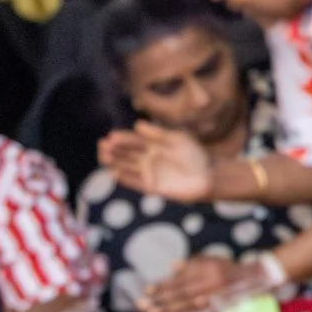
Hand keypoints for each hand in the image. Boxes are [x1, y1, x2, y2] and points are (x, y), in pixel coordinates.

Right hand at [98, 122, 214, 201]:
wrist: (208, 175)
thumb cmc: (195, 154)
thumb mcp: (178, 139)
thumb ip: (158, 133)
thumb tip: (137, 124)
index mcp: (153, 145)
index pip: (133, 140)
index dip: (122, 138)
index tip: (111, 136)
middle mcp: (147, 158)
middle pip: (126, 153)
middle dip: (114, 149)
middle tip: (103, 145)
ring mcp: (148, 173)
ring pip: (126, 166)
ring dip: (115, 162)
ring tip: (105, 156)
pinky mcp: (152, 187)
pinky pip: (134, 182)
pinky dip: (124, 178)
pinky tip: (114, 173)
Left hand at [138, 254, 256, 311]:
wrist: (257, 280)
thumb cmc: (229, 270)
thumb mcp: (213, 261)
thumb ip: (194, 263)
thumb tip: (174, 267)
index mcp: (209, 270)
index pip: (182, 279)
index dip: (164, 285)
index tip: (147, 290)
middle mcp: (213, 284)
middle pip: (182, 293)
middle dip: (162, 300)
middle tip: (143, 305)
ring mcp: (217, 297)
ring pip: (188, 304)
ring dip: (168, 309)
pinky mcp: (220, 307)